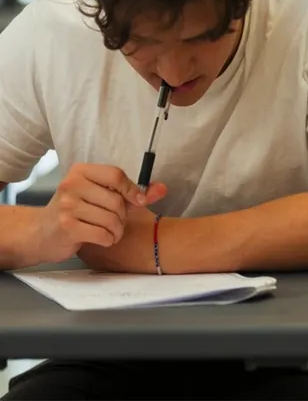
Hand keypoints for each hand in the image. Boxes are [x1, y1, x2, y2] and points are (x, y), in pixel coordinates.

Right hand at [34, 164, 166, 264]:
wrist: (41, 233)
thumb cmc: (77, 212)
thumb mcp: (103, 196)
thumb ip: (134, 192)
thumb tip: (162, 189)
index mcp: (81, 172)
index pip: (116, 175)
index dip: (132, 190)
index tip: (138, 201)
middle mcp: (71, 185)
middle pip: (116, 200)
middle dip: (122, 216)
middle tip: (115, 221)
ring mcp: (67, 206)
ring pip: (112, 219)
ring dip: (117, 230)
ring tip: (109, 231)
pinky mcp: (66, 226)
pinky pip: (103, 234)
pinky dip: (108, 239)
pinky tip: (101, 239)